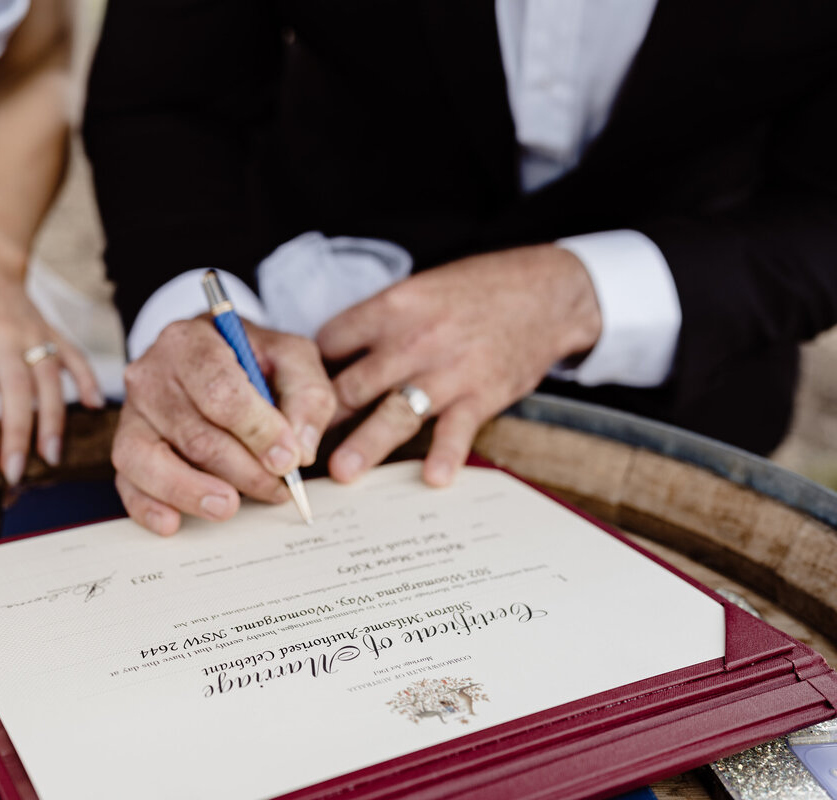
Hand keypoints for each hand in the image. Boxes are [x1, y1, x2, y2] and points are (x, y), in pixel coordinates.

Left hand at [0, 216, 102, 484]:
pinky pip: (75, 357)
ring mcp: (33, 333)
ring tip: (50, 457)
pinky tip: (93, 408)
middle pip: (17, 389)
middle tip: (16, 472)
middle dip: (18, 434)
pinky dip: (87, 381)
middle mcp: (3, 336)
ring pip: (49, 379)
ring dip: (53, 419)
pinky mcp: (54, 332)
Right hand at [113, 317, 336, 534]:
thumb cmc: (252, 359)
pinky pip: (128, 482)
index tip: (288, 458)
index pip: (220, 391)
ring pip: (154, 461)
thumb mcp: (291, 357)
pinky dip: (148, 506)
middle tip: (278, 488)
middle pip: (195, 434)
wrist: (214, 356)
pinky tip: (172, 522)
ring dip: (195, 493)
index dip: (257, 431)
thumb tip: (298, 450)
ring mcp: (133, 413)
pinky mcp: (126, 447)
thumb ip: (306, 394)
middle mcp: (152, 374)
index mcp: (191, 341)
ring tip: (230, 507)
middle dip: (242, 470)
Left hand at [317, 244, 601, 485]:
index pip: (330, 343)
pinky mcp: (481, 395)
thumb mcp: (418, 290)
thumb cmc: (475, 291)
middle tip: (294, 449)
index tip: (295, 400)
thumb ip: (377, 323)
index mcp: (391, 309)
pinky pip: (458, 429)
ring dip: (367, 443)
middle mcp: (413, 341)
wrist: (546, 292)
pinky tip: (434, 477)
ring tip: (342, 473)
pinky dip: (447, 453)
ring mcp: (447, 371)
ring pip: (395, 411)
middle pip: (353, 384)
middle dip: (320, 419)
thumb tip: (330, 356)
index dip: (309, 372)